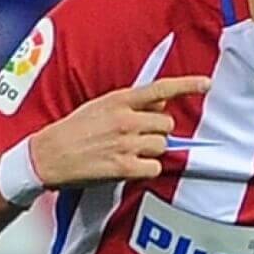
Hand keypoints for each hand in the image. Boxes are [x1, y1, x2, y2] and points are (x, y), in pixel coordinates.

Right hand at [30, 75, 209, 187]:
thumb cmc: (74, 130)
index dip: (187, 85)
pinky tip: (127, 166)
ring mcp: (126, 143)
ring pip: (162, 146)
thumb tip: (163, 101)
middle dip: (158, 132)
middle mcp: (126, 119)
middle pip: (167, 124)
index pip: (161, 88)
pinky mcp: (124, 166)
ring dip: (151, 151)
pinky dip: (145, 169)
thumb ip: (132, 103)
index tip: (206, 84)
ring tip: (127, 152)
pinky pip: (153, 167)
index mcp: (120, 100)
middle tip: (137, 138)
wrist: (47, 155)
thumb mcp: (101, 106)